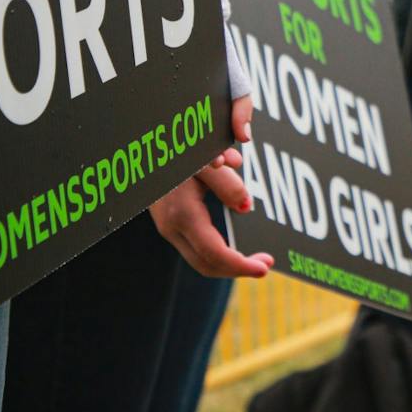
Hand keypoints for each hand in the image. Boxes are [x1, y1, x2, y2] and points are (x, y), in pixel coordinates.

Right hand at [151, 95, 273, 277]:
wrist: (145, 142)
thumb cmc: (179, 146)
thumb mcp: (206, 158)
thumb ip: (227, 183)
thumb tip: (245, 208)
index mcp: (182, 213)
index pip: (215, 254)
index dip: (241, 265)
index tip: (265, 267)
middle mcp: (171, 226)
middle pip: (207, 265)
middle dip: (238, 269)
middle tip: (266, 264)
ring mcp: (167, 227)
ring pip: (200, 260)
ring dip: (229, 263)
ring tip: (255, 259)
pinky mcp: (169, 223)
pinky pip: (195, 248)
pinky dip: (217, 254)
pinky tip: (235, 249)